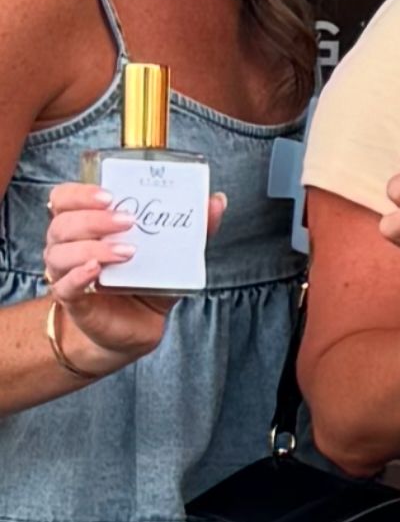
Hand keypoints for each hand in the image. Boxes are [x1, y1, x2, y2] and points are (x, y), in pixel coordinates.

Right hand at [35, 182, 179, 371]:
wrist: (136, 328)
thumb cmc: (145, 283)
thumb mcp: (172, 256)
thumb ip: (193, 229)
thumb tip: (217, 201)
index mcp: (86, 226)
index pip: (65, 198)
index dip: (80, 193)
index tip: (111, 195)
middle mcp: (69, 246)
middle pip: (63, 223)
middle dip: (95, 218)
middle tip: (129, 221)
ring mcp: (67, 273)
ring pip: (60, 252)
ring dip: (92, 248)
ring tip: (127, 252)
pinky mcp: (74, 300)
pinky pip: (64, 285)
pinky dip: (78, 275)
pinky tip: (96, 270)